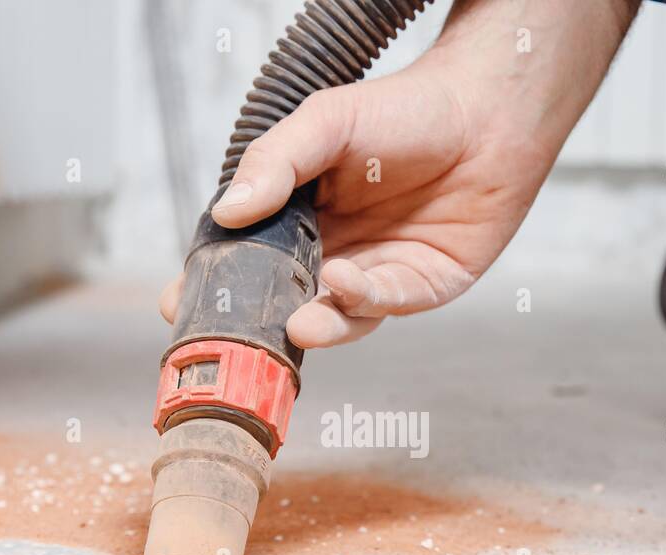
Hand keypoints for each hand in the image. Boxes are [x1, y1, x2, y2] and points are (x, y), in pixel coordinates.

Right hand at [160, 0, 639, 347]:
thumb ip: (275, 164)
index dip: (217, 283)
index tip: (176, 302)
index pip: (248, 258)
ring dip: (316, 324)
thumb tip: (228, 212)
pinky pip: (388, 303)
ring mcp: (378, 274)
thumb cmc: (407, 108)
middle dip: (260, 323)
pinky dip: (364, 299)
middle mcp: (335, 251)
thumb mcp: (326, 123)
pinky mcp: (423, 286)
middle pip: (286, 299)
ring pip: (337, 315)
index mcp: (301, 217)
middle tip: (234, 335)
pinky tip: (347, 280)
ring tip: (299, 323)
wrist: (489, 108)